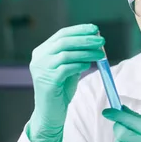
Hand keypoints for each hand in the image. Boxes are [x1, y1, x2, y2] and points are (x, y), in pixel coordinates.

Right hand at [27, 24, 105, 141]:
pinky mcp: (47, 82)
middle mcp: (39, 58)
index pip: (61, 35)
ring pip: (66, 54)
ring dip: (86, 52)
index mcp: (42, 52)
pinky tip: (88, 65)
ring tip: (101, 53)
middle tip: (101, 40)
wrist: (51, 113)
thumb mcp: (69, 68)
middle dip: (85, 39)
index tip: (95, 29)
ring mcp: (41, 69)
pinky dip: (79, 65)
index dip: (79, 30)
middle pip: (64, 42)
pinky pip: (65, 69)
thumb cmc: (61, 90)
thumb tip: (94, 41)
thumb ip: (76, 56)